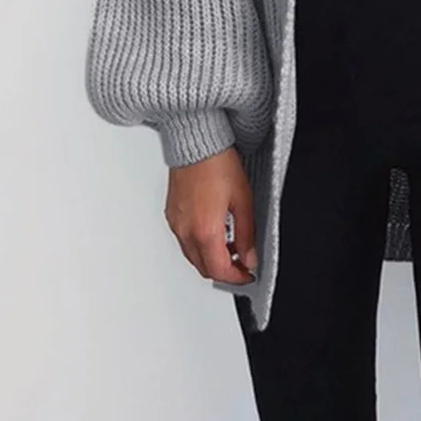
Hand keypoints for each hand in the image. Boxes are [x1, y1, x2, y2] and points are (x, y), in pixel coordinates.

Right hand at [164, 146, 256, 284]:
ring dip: (211, 259)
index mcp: (205, 230)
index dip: (236, 277)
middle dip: (224, 270)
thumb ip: (246, 234)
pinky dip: (199, 246)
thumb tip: (249, 257)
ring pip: (192, 256)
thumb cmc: (218, 164)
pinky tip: (214, 233)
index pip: (219, 270)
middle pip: (203, 267)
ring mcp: (175, 224)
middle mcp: (185, 231)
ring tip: (232, 246)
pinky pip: (184, 241)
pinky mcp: (171, 215)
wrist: (196, 143)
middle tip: (242, 262)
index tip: (247, 274)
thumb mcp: (243, 200)